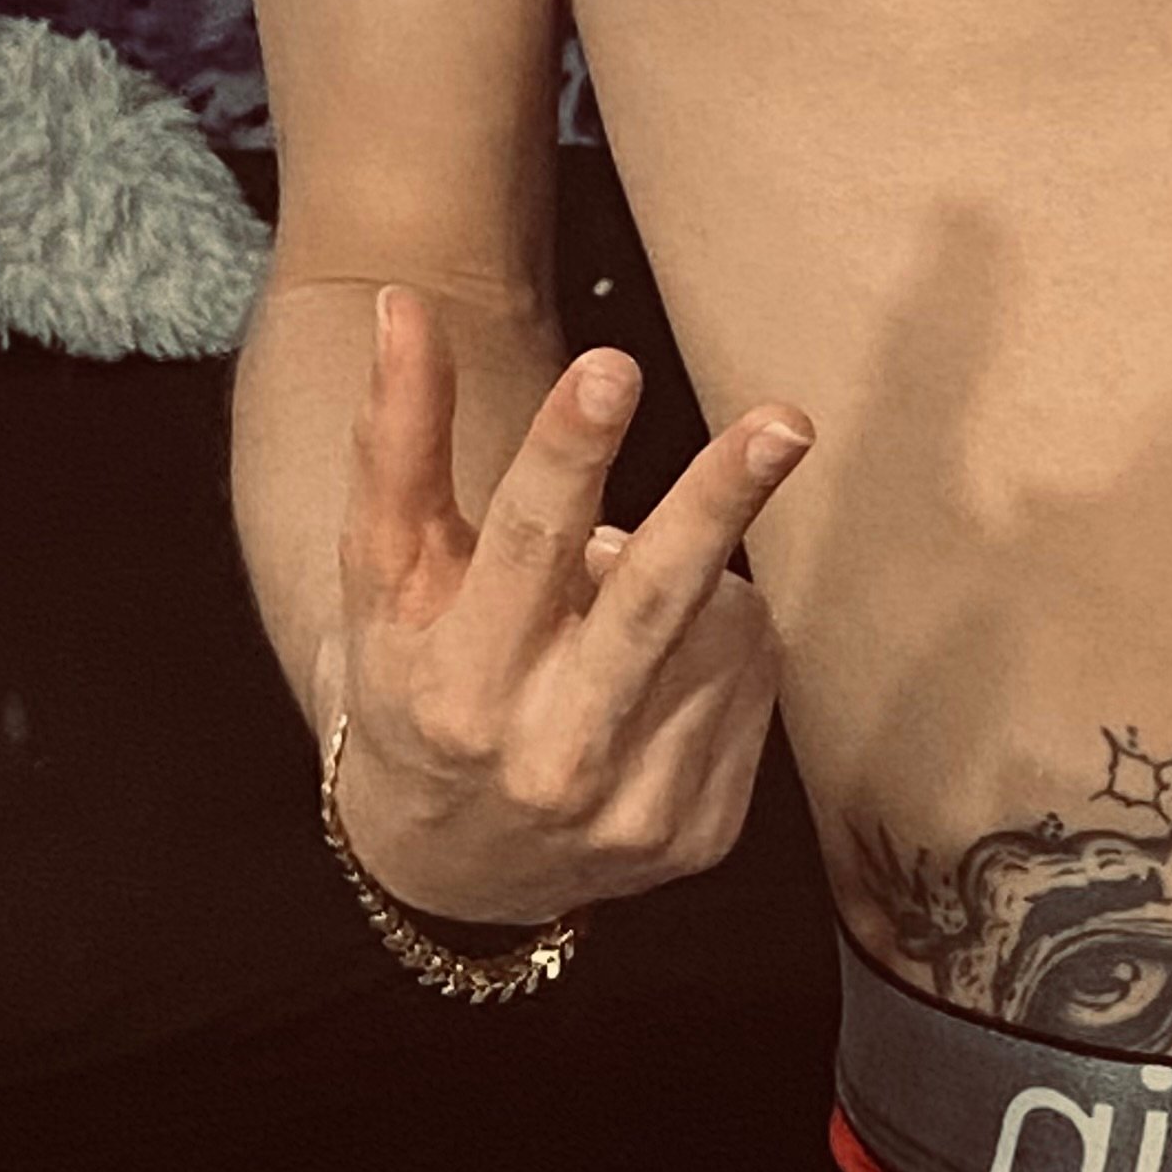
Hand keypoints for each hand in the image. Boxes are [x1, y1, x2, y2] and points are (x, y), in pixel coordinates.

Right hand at [322, 287, 813, 926]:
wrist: (450, 867)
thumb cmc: (415, 680)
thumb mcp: (386, 577)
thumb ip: (396, 443)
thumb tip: (401, 304)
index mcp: (457, 685)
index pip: (523, 547)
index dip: (567, 453)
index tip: (613, 365)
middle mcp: (548, 756)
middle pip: (653, 604)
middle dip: (719, 500)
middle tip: (785, 420)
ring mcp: (634, 807)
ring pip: (718, 630)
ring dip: (695, 577)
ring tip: (619, 606)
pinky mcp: (701, 833)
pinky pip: (750, 682)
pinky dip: (718, 648)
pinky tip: (659, 673)